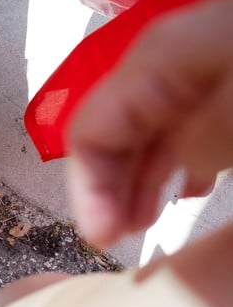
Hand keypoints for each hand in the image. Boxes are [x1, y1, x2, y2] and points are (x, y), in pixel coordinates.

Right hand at [66, 0, 232, 248]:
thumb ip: (201, 141)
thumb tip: (181, 166)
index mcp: (157, 63)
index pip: (89, 132)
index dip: (88, 190)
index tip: (107, 241)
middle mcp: (165, 67)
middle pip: (111, 135)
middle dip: (109, 191)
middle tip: (123, 243)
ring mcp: (197, 74)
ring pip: (145, 136)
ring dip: (138, 185)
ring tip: (144, 228)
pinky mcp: (224, 85)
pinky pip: (183, 130)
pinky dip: (176, 166)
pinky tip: (187, 194)